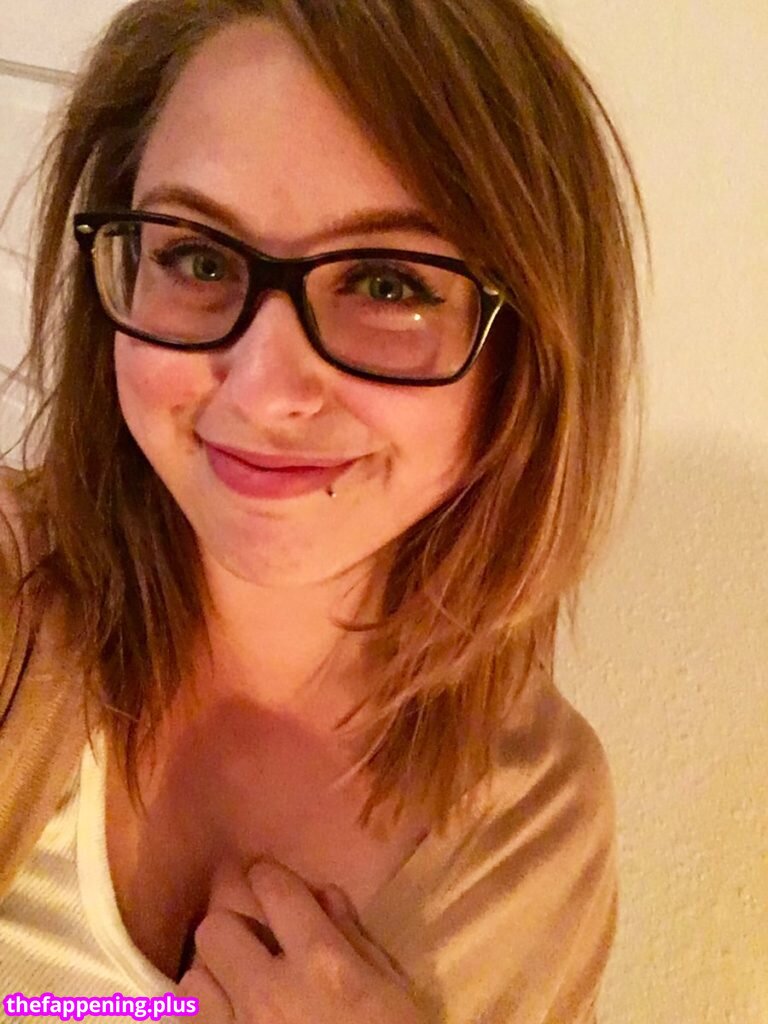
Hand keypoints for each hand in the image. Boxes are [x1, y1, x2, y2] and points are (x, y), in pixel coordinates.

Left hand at [176, 856, 430, 1022]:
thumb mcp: (395, 992)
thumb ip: (356, 938)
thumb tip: (322, 893)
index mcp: (323, 965)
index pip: (273, 890)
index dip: (268, 878)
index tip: (270, 882)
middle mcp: (270, 995)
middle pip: (216, 929)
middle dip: (234, 927)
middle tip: (253, 939)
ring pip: (191, 980)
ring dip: (213, 976)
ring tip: (236, 986)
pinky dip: (205, 1017)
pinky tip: (229, 1019)